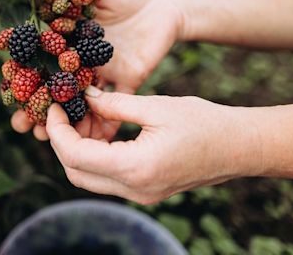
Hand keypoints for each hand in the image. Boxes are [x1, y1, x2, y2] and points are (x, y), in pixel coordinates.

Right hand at [12, 0, 185, 139]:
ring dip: (67, 121)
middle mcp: (84, 61)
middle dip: (38, 108)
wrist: (165, 3)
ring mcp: (105, 74)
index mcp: (72, 39)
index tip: (9, 93)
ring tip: (49, 138)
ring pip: (83, 102)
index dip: (25, 77)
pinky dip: (109, 123)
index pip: (42, 61)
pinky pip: (119, 105)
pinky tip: (96, 139)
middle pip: (57, 87)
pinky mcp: (129, 81)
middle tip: (22, 126)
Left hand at [45, 86, 261, 203]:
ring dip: (77, 150)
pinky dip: (96, 157)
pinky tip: (102, 131)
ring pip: (89, 179)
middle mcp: (134, 189)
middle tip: (64, 112)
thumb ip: (115, 104)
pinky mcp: (146, 192)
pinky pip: (107, 178)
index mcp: (135, 168)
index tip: (53, 107)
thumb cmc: (204, 122)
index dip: (57, 131)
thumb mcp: (156, 106)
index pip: (75, 156)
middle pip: (76, 173)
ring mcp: (140, 195)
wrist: (239, 147)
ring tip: (84, 117)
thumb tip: (85, 96)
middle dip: (61, 142)